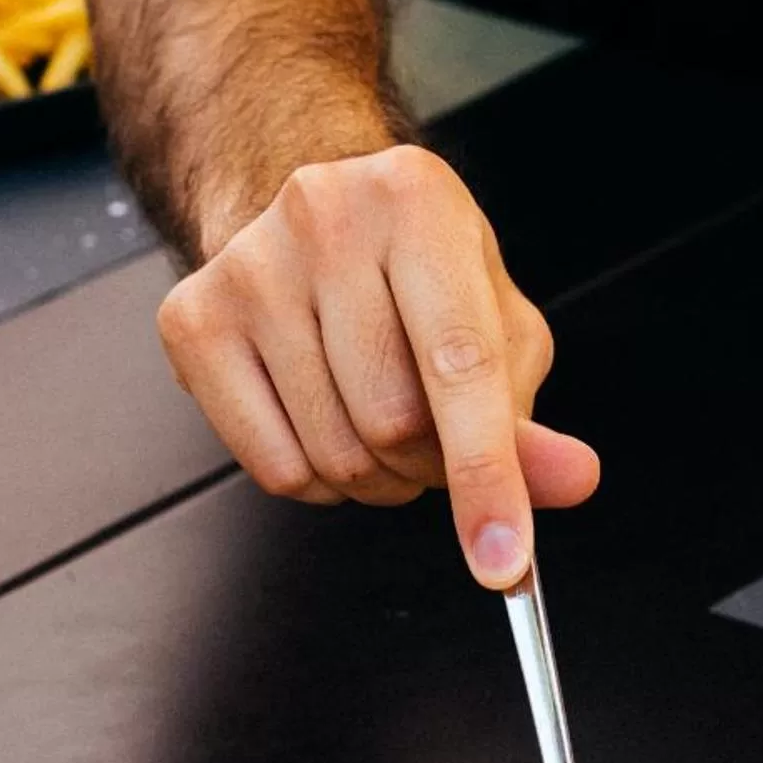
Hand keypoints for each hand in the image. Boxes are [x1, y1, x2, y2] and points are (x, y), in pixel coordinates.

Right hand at [158, 144, 599, 586]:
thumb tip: (570, 482)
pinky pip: (275, 468)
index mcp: (417, 201)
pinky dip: (320, 482)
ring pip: (333, 455)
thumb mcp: (494, 325)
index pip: (459, 367)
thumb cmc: (414, 275)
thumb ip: (529, 417)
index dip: (486, 476)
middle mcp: (324, 218)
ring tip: (380, 423)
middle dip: (430, 467)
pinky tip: (327, 425)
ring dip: (378, 478)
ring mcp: (248, 268)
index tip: (505, 561)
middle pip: (391, 424)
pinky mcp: (192, 320)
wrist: (314, 218)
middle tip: (436, 441)